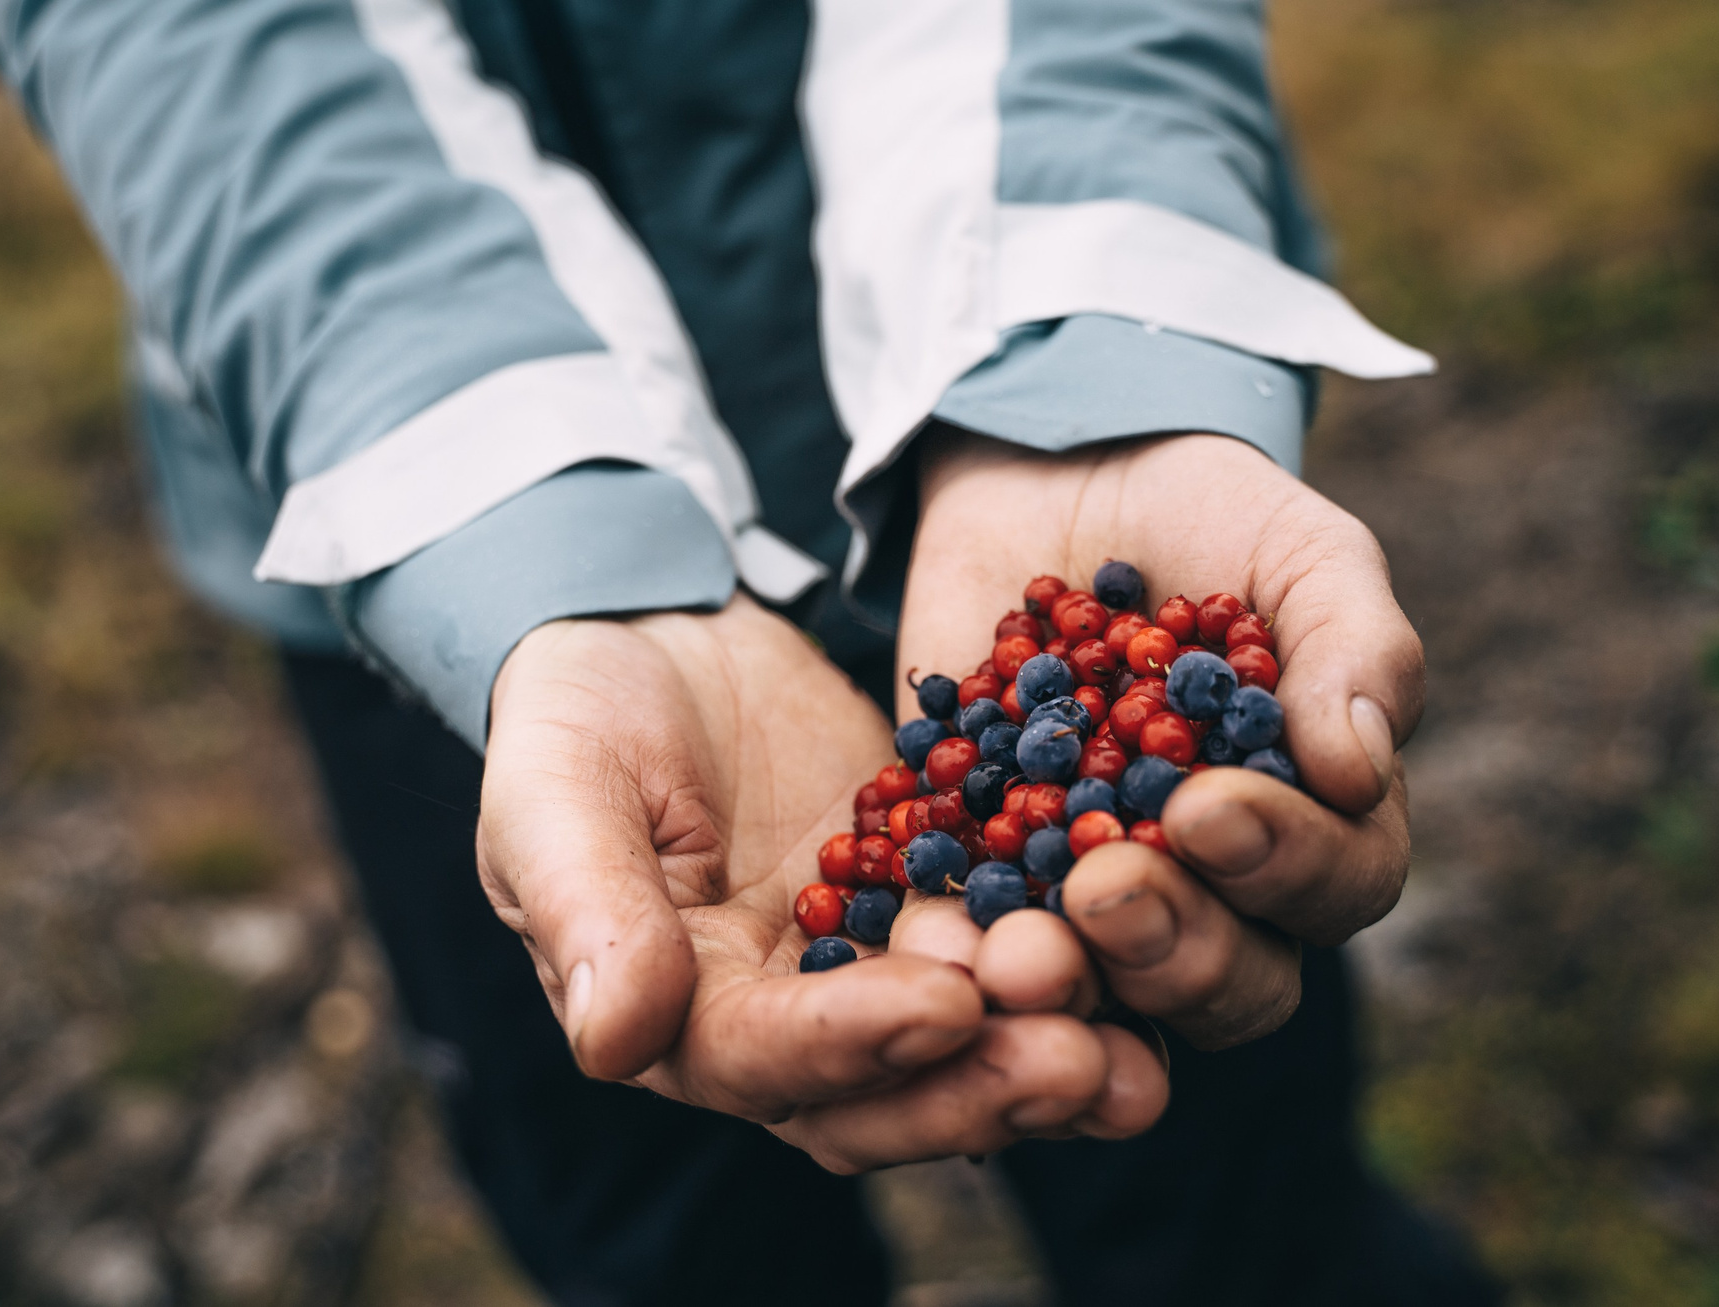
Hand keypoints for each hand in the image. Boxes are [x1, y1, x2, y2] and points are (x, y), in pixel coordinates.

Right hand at [479, 596, 1169, 1171]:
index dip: (854, 1042)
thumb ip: (586, 910)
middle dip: (984, 1084)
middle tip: (1081, 1058)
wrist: (649, 628)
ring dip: (1053, 1055)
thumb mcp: (554, 792)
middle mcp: (786, 1025)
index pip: (769, 1059)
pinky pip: (1014, 950)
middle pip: (890, 1089)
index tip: (943, 1003)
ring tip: (1139, 1052)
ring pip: (969, 1047)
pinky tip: (1164, 960)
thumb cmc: (576, 710)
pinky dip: (1087, 971)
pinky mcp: (940, 905)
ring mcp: (872, 970)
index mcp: (679, 1021)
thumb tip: (615, 1041)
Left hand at [899, 430, 1417, 1049]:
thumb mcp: (1302, 552)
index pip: (1338, 886)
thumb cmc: (1213, 517)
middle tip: (1106, 886)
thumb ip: (1354, 648)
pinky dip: (950, 947)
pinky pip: (972, 940)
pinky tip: (924, 935)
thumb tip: (1359, 774)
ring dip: (1063, 980)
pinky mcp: (982, 873)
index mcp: (1322, 824)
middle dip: (1173, 948)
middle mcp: (1219, 891)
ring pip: (1103, 991)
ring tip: (1018, 949)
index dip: (1283, 865)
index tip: (1207, 808)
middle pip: (1230, 980)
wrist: (1055, 474)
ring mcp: (1094, 895)